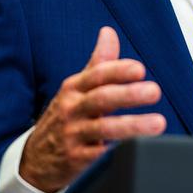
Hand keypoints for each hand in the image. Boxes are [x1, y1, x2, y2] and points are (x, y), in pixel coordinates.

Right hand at [19, 27, 166, 192]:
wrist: (34, 159)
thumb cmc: (65, 117)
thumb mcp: (76, 88)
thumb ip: (98, 63)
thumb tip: (109, 32)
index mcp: (74, 88)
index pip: (97, 75)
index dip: (118, 71)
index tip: (140, 69)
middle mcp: (73, 110)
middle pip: (101, 99)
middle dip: (129, 94)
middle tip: (154, 91)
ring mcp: (74, 135)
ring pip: (104, 129)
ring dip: (133, 126)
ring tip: (158, 123)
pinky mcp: (77, 160)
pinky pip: (99, 156)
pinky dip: (117, 151)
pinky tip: (137, 148)